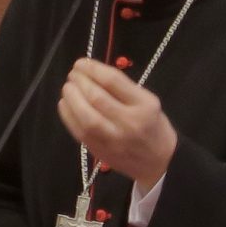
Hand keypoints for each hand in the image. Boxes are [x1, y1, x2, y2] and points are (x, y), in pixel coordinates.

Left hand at [58, 58, 177, 190]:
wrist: (160, 163)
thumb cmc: (154, 127)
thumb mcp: (149, 102)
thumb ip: (124, 89)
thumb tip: (93, 73)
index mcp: (144, 106)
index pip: (113, 81)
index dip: (93, 69)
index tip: (82, 63)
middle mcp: (128, 123)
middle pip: (97, 98)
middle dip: (80, 82)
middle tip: (73, 74)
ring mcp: (113, 140)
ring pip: (86, 117)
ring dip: (72, 98)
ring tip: (68, 87)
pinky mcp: (100, 151)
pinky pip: (79, 132)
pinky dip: (68, 115)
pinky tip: (65, 104)